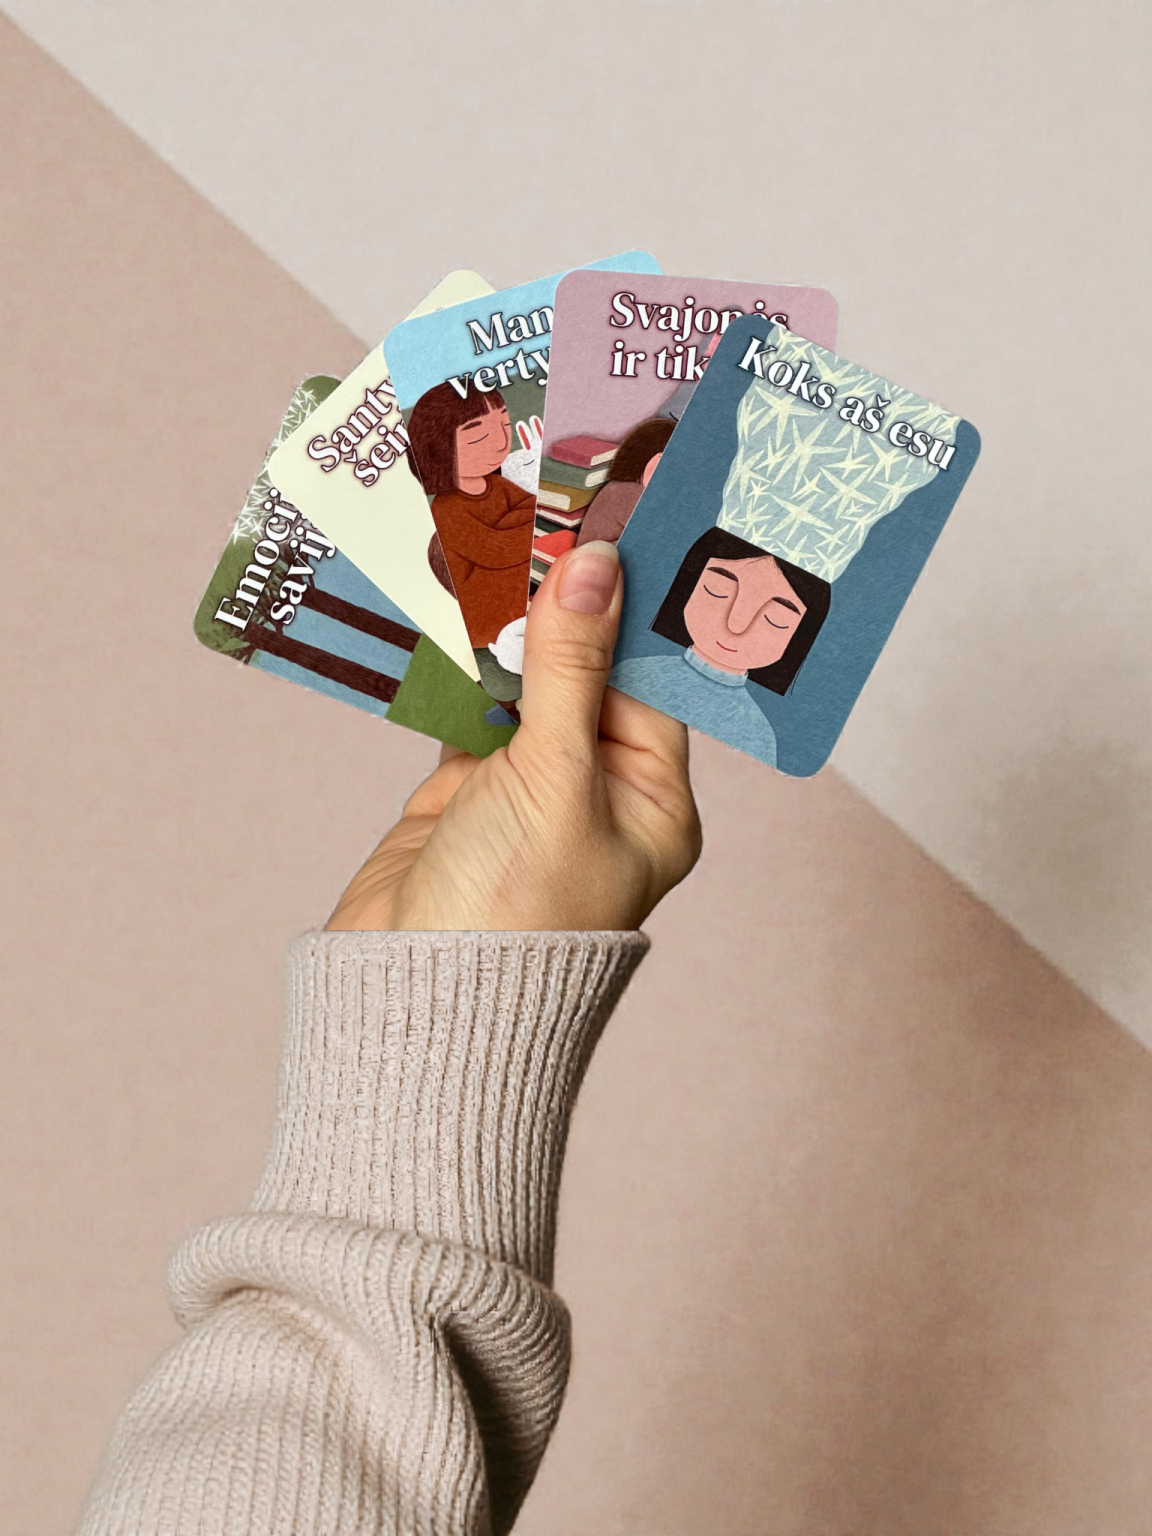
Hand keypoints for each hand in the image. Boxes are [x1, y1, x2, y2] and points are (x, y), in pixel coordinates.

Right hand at [327, 541, 700, 930]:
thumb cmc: (512, 908)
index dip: (634, 608)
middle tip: (547, 518)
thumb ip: (571, 671)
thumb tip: (596, 566)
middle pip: (588, 678)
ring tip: (495, 546)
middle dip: (566, 609)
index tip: (620, 529)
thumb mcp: (555, 779)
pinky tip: (450, 612)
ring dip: (509, 634)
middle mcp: (595, 793)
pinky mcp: (465, 794)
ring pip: (525, 690)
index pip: (652, 684)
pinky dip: (458, 670)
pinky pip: (469, 712)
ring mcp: (526, 792)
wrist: (409, 996)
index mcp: (651, 803)